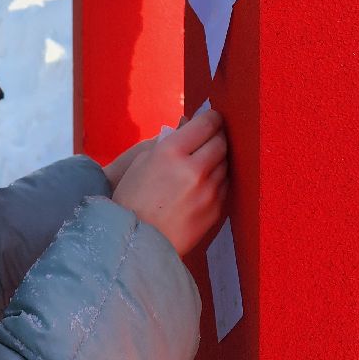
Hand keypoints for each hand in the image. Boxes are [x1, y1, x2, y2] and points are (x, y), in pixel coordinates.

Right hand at [111, 109, 227, 256]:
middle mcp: (194, 169)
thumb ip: (169, 140)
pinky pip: (225, 185)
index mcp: (172, 151)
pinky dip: (218, 179)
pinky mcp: (216, 209)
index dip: (212, 117)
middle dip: (217, 136)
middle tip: (212, 136)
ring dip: (218, 158)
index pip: (206, 124)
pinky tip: (205, 182)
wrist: (137, 242)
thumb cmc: (132, 198)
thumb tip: (189, 124)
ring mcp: (208, 191)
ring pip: (226, 164)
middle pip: (221, 142)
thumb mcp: (142, 161)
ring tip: (205, 161)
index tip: (212, 117)